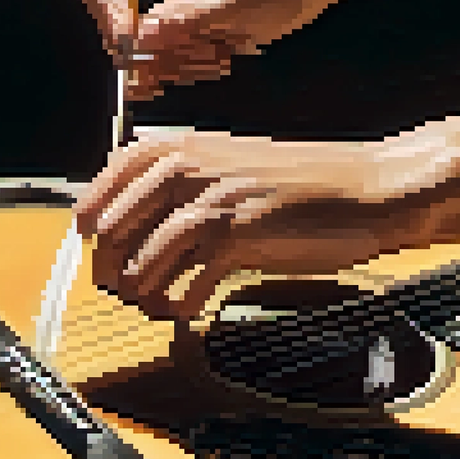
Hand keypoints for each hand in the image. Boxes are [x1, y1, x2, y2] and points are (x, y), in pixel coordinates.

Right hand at [62, 0, 328, 101]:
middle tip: (181, 53)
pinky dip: (176, 67)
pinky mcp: (172, 17)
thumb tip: (139, 36)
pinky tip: (213, 59)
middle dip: (137, 39)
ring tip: (217, 52)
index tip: (128, 34)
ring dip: (165, 59)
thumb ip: (190, 17)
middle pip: (101, 2)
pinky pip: (151, 52)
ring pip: (129, 38)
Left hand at [74, 128, 449, 319]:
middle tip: (121, 290)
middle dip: (109, 269)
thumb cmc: (302, 184)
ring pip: (143, 260)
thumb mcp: (231, 170)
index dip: (92, 221)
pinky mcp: (238, 237)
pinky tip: (186, 311)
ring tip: (153, 306)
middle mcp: (188, 169)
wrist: (367, 190)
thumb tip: (134, 233)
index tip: (91, 246)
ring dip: (140, 293)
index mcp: (181, 147)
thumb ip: (183, 191)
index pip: (107, 184)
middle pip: (113, 229)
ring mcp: (212, 202)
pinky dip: (177, 304)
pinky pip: (186, 283)